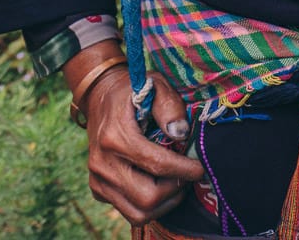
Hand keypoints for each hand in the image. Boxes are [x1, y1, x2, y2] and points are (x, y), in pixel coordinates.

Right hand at [80, 63, 204, 224]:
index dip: (185, 170)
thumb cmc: (133, 92)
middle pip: (147, 197)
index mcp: (115, 137)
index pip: (157, 165)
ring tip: (177, 182)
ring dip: (164, 202)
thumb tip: (180, 133)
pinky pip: (128, 210)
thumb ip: (170, 106)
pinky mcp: (98, 190)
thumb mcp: (155, 85)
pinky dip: (150, 205)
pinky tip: (161, 184)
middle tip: (188, 175)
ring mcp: (98, 179)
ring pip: (137, 212)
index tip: (201, 168)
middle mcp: (102, 163)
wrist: (99, 99)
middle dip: (175, 189)